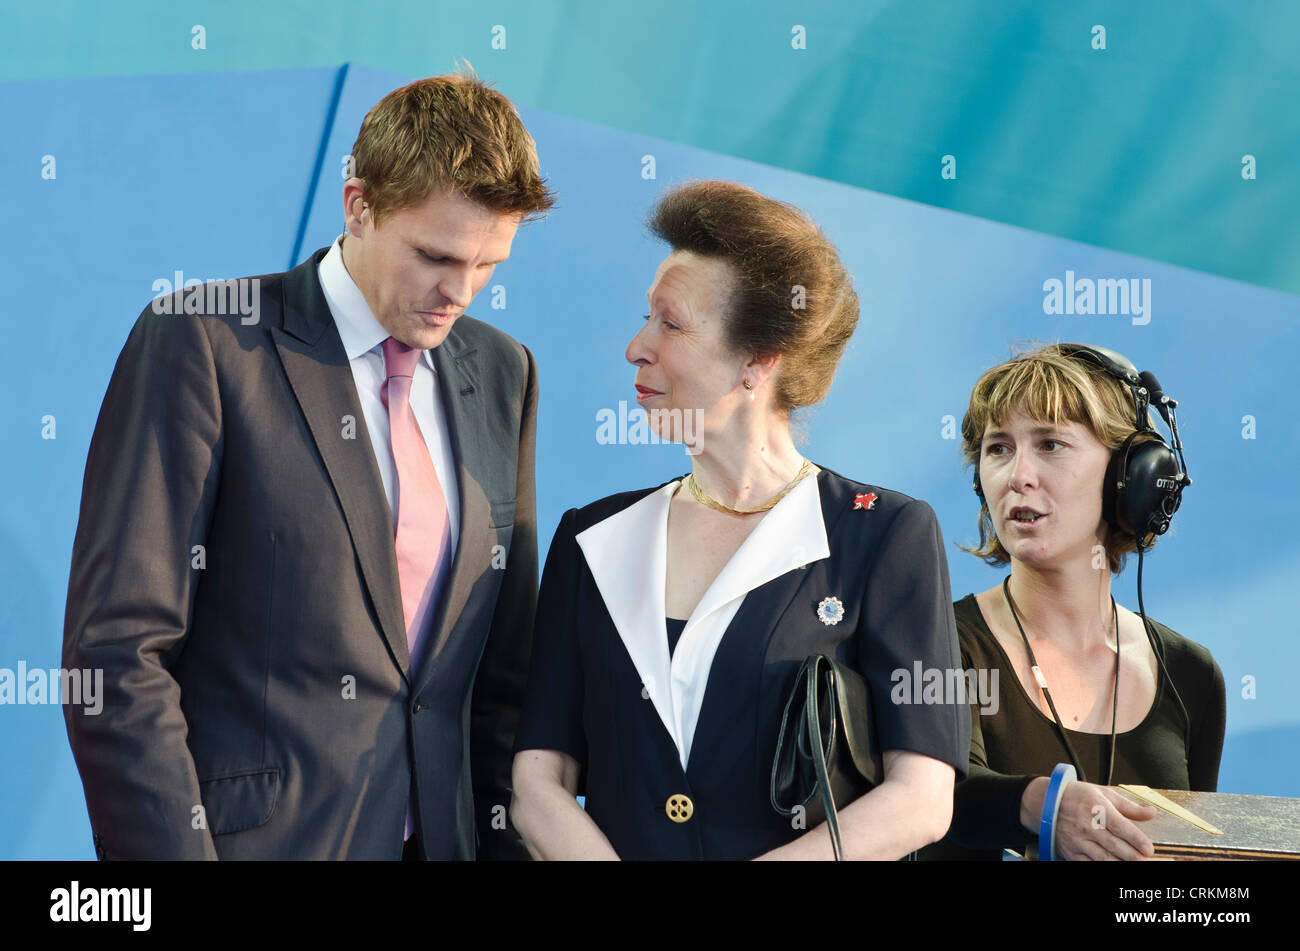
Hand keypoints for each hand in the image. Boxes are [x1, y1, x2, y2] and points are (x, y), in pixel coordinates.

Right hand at [1022, 777, 1157, 860]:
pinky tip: (1115, 865)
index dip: (1136, 839)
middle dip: (1133, 856)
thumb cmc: (1078, 797)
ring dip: (1121, 863)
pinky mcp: (1071, 852)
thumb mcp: (1104, 794)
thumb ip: (1130, 807)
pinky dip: (1103, 866)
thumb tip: (1151, 813)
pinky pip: (1090, 864)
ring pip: (1103, 858)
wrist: (1047, 803)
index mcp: (1097, 808)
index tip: (1149, 848)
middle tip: (1145, 860)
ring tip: (1134, 864)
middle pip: (1114, 845)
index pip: (1120, 826)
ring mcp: (1078, 840)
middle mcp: (1086, 825)